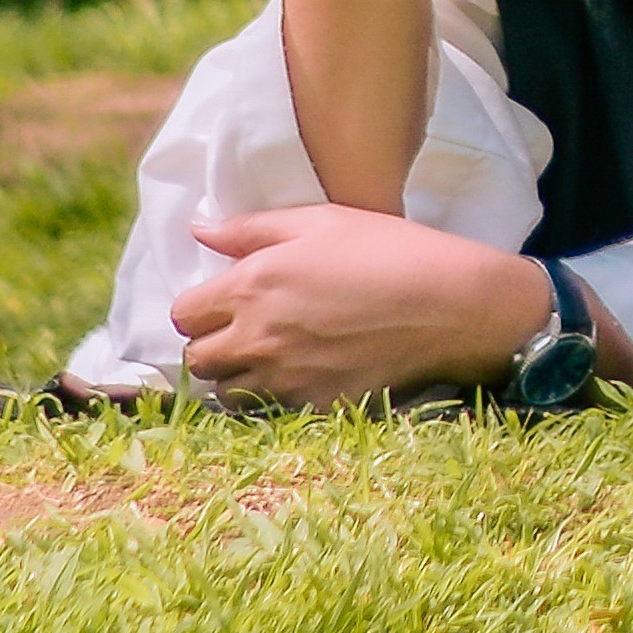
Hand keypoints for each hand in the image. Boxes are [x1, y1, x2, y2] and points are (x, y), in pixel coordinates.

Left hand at [165, 204, 573, 406]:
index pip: (184, 314)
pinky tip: (307, 373)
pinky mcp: (312, 406)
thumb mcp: (320, 221)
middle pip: (196, 360)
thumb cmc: (387, 250)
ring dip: (239, 376)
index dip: (201, 308)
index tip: (225, 302)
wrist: (448, 304)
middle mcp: (256, 336)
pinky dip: (278, 396)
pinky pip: (271, 411)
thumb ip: (251, 228)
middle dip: (212, 345)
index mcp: (251, 285)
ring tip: (273, 357)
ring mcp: (283, 378)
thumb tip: (198, 230)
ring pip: (227, 392)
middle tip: (245, 331)